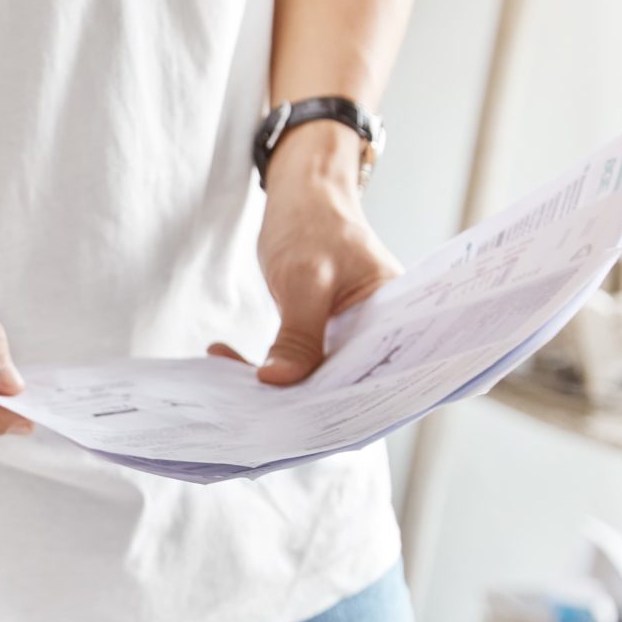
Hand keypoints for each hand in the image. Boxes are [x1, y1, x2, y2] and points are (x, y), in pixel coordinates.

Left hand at [223, 126, 400, 384]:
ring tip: (228, 382)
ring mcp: (350, 339)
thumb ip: (299, 334)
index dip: (346, 407)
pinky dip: (263, 366)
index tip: (300, 422)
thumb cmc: (315, 226)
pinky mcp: (323, 339)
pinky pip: (296, 365)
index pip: (380, 376)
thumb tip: (280, 382)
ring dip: (273, 385)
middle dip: (301, 403)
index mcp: (399, 320)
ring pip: (315, 380)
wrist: (305, 199)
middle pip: (346, 386)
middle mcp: (380, 336)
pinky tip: (222, 356)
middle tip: (251, 409)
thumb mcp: (305, 279)